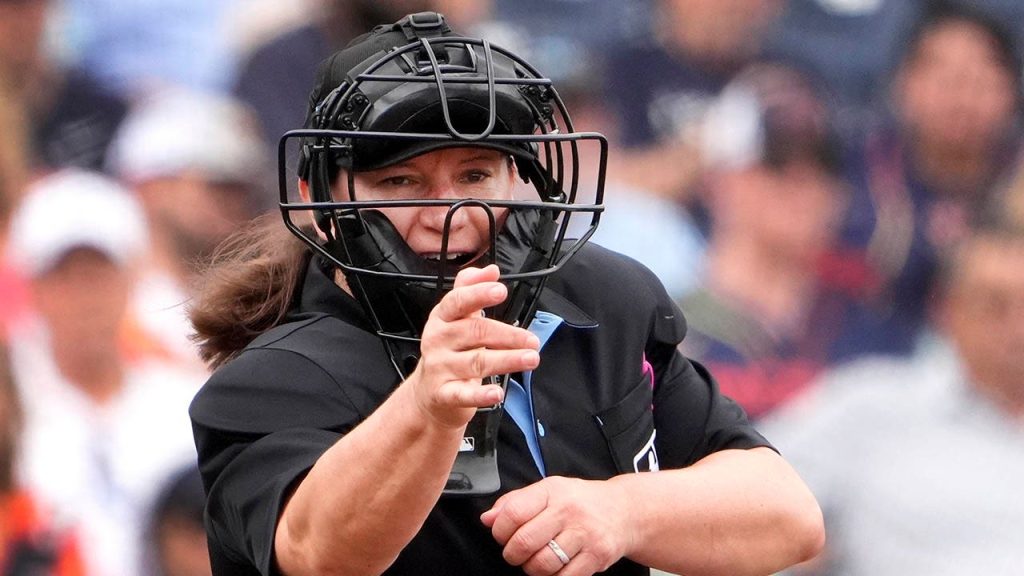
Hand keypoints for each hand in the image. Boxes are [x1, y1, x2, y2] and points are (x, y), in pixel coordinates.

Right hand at [407, 264, 540, 428]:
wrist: (430, 394)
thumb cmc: (449, 352)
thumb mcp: (456, 318)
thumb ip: (470, 290)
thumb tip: (490, 270)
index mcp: (442, 318)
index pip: (458, 301)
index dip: (478, 294)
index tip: (500, 290)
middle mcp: (439, 340)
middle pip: (475, 332)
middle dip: (508, 335)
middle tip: (531, 340)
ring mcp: (440, 368)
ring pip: (476, 362)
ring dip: (507, 360)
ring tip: (530, 358)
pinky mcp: (444, 394)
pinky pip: (463, 394)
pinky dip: (481, 394)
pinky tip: (497, 393)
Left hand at [480, 476, 635, 575]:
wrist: (624, 511)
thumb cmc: (579, 502)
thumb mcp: (548, 491)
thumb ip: (515, 503)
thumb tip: (487, 520)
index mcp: (552, 491)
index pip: (513, 513)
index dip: (500, 530)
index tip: (502, 535)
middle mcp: (568, 511)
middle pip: (524, 542)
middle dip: (512, 554)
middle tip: (516, 553)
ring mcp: (585, 534)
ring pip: (542, 564)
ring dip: (532, 569)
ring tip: (536, 561)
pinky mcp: (597, 556)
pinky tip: (555, 569)